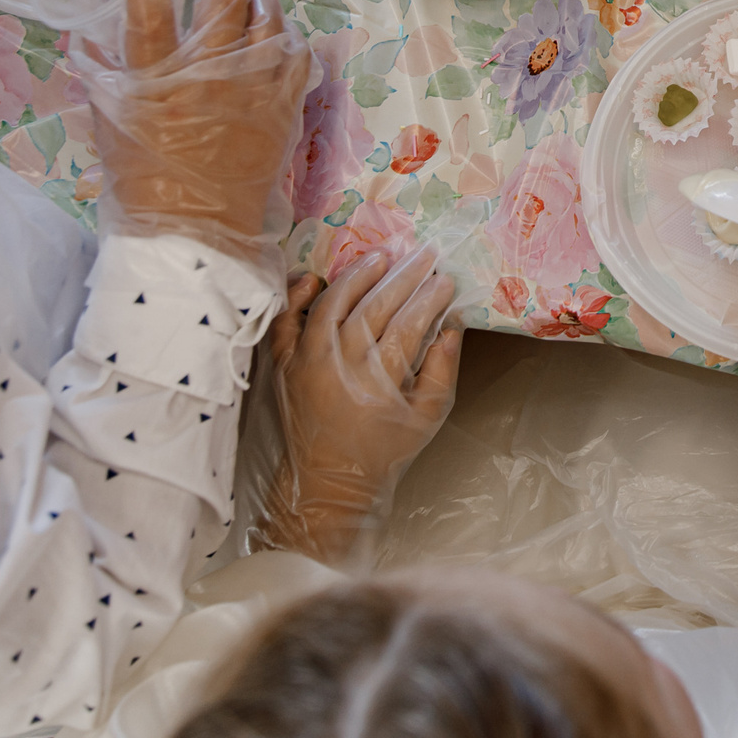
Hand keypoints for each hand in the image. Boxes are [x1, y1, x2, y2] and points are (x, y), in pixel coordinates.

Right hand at [80, 0, 309, 261]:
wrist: (195, 233)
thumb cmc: (143, 181)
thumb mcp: (109, 126)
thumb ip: (103, 76)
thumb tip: (92, 33)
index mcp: (157, 83)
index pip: (148, 12)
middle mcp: (209, 78)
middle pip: (222, 1)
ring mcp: (253, 91)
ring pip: (266, 20)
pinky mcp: (283, 108)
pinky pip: (295, 57)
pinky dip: (286, 36)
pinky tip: (277, 28)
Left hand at [256, 249, 461, 564]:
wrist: (328, 482)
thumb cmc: (383, 451)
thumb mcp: (427, 419)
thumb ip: (442, 372)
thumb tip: (452, 327)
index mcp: (378, 383)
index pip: (408, 326)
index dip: (429, 299)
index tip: (445, 279)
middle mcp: (340, 367)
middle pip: (373, 310)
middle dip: (402, 279)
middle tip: (423, 255)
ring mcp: (306, 364)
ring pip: (331, 307)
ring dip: (356, 277)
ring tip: (379, 256)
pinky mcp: (284, 366)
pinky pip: (285, 325)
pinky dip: (295, 300)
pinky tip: (313, 279)